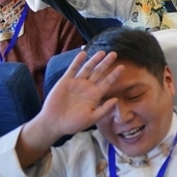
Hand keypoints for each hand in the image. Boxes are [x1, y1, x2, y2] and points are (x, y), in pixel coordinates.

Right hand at [18, 50, 122, 166]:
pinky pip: (73, 69)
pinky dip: (77, 61)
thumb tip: (116, 100)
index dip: (114, 75)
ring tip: (102, 52)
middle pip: (99, 72)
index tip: (122, 67)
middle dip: (106, 63)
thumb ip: (104, 109)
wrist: (54, 124)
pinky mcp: (65, 81)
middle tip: (114, 54)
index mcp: (95, 95)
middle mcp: (87, 87)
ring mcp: (77, 83)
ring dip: (94, 60)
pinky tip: (83, 54)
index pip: (107, 82)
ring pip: (88, 68)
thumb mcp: (91, 118)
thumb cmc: (73, 124)